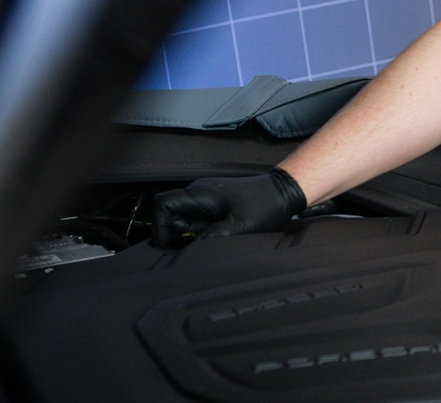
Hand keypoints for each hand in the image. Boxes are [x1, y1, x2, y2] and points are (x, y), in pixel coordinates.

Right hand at [151, 168, 306, 247]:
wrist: (282, 192)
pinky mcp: (211, 203)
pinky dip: (199, 231)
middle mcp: (197, 192)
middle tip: (197, 245)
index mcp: (199, 194)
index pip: (162, 206)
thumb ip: (210, 238)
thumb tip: (189, 249)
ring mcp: (203, 197)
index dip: (158, 227)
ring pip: (182, 219)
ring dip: (191, 234)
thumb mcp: (238, 227)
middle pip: (169, 215)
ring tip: (214, 236)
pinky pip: (195, 219)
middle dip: (177, 235)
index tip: (166, 246)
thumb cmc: (264, 205)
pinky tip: (216, 235)